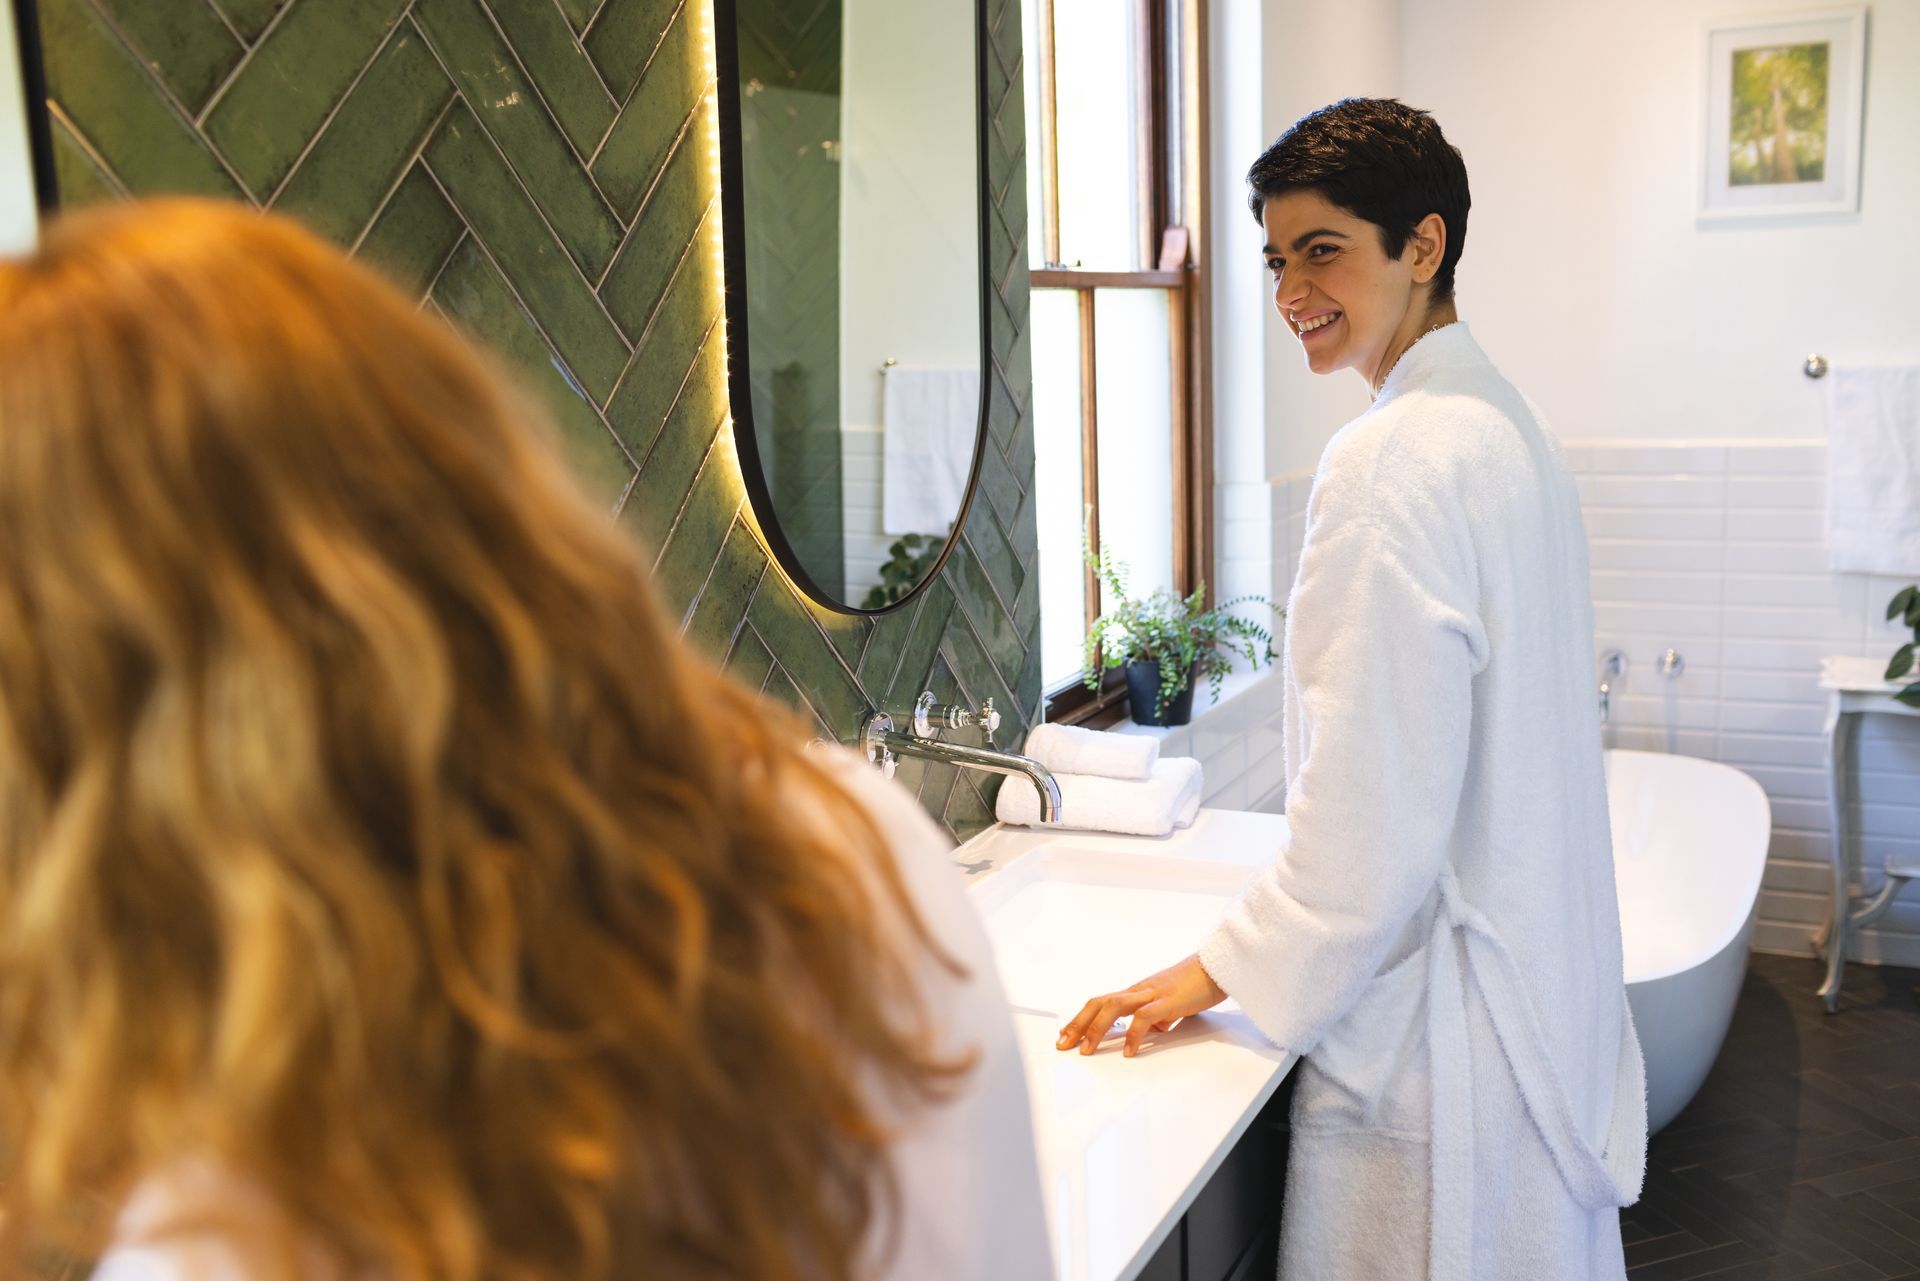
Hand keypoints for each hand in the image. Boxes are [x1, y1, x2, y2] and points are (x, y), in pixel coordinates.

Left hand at [1055, 953, 1226, 1057]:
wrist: (1217, 968)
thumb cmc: (1195, 985)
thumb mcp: (1169, 1005)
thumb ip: (1156, 1017)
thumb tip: (1147, 1032)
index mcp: (1137, 992)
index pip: (1101, 1002)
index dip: (1081, 1018)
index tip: (1065, 1034)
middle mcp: (1139, 990)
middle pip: (1099, 1002)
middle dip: (1078, 1023)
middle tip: (1063, 1044)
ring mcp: (1152, 994)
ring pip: (1114, 1006)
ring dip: (1096, 1028)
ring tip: (1086, 1049)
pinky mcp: (1168, 1001)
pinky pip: (1144, 1017)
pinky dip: (1133, 1035)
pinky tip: (1128, 1052)